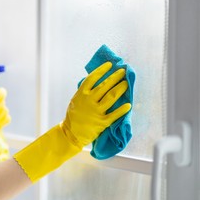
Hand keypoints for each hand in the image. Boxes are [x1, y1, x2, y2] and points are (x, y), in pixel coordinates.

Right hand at [13, 61, 130, 182]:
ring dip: (120, 89)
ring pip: (111, 97)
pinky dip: (122, 110)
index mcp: (81, 94)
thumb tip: (96, 81)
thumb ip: (85, 92)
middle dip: (115, 77)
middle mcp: (88, 101)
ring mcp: (95, 111)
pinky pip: (114, 114)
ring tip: (126, 83)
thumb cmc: (73, 116)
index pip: (92, 78)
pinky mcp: (102, 122)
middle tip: (123, 71)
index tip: (110, 65)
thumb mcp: (75, 101)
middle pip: (104, 86)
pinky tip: (129, 105)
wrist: (70, 134)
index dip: (101, 70)